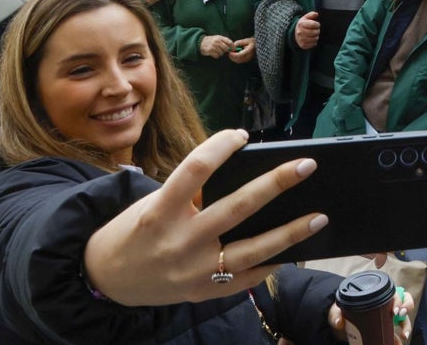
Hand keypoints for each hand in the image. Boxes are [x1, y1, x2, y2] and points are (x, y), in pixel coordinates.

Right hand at [81, 130, 326, 305]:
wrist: (106, 280)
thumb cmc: (135, 231)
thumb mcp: (152, 204)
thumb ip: (192, 194)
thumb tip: (243, 176)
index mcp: (161, 211)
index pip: (196, 169)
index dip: (221, 147)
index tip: (242, 135)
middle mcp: (180, 241)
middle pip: (237, 207)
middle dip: (276, 183)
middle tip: (306, 165)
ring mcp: (195, 271)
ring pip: (253, 249)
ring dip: (290, 232)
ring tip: (319, 216)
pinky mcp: (204, 292)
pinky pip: (247, 277)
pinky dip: (273, 262)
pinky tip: (295, 249)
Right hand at [200, 34, 234, 57]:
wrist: (200, 42)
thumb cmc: (211, 41)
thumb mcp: (217, 38)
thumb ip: (224, 41)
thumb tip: (232, 47)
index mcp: (220, 37)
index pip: (229, 42)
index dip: (233, 46)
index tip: (233, 49)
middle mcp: (217, 41)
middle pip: (226, 48)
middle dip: (225, 51)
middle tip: (221, 50)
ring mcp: (213, 46)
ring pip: (221, 53)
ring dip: (220, 53)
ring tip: (216, 51)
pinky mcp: (210, 50)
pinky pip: (217, 56)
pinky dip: (216, 56)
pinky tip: (213, 53)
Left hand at [228, 37, 255, 63]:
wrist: (256, 45)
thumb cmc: (251, 42)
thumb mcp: (245, 40)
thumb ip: (239, 43)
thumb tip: (232, 46)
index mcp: (249, 50)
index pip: (240, 55)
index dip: (234, 54)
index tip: (230, 52)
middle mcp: (249, 56)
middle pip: (238, 59)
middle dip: (232, 56)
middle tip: (229, 52)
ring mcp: (247, 59)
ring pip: (238, 61)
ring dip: (233, 58)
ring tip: (231, 53)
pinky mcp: (246, 60)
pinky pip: (239, 61)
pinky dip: (235, 59)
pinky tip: (233, 55)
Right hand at [294, 12, 320, 49]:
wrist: (295, 34)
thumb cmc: (303, 25)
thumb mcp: (306, 18)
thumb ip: (311, 14)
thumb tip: (316, 14)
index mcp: (301, 24)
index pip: (313, 24)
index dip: (317, 24)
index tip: (317, 25)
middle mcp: (300, 32)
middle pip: (315, 32)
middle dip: (317, 31)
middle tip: (316, 30)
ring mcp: (301, 39)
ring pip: (315, 39)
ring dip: (316, 36)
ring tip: (314, 34)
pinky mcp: (303, 45)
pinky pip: (313, 44)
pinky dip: (314, 42)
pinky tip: (312, 39)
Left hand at [328, 286, 413, 341]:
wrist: (344, 322)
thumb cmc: (345, 311)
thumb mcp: (340, 309)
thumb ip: (337, 313)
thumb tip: (339, 322)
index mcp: (379, 296)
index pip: (395, 293)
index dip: (399, 299)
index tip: (395, 310)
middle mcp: (387, 305)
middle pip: (404, 302)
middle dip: (407, 307)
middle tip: (400, 315)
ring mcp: (388, 319)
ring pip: (404, 319)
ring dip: (406, 326)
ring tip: (403, 335)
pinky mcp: (386, 330)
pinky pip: (397, 334)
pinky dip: (398, 340)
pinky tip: (397, 344)